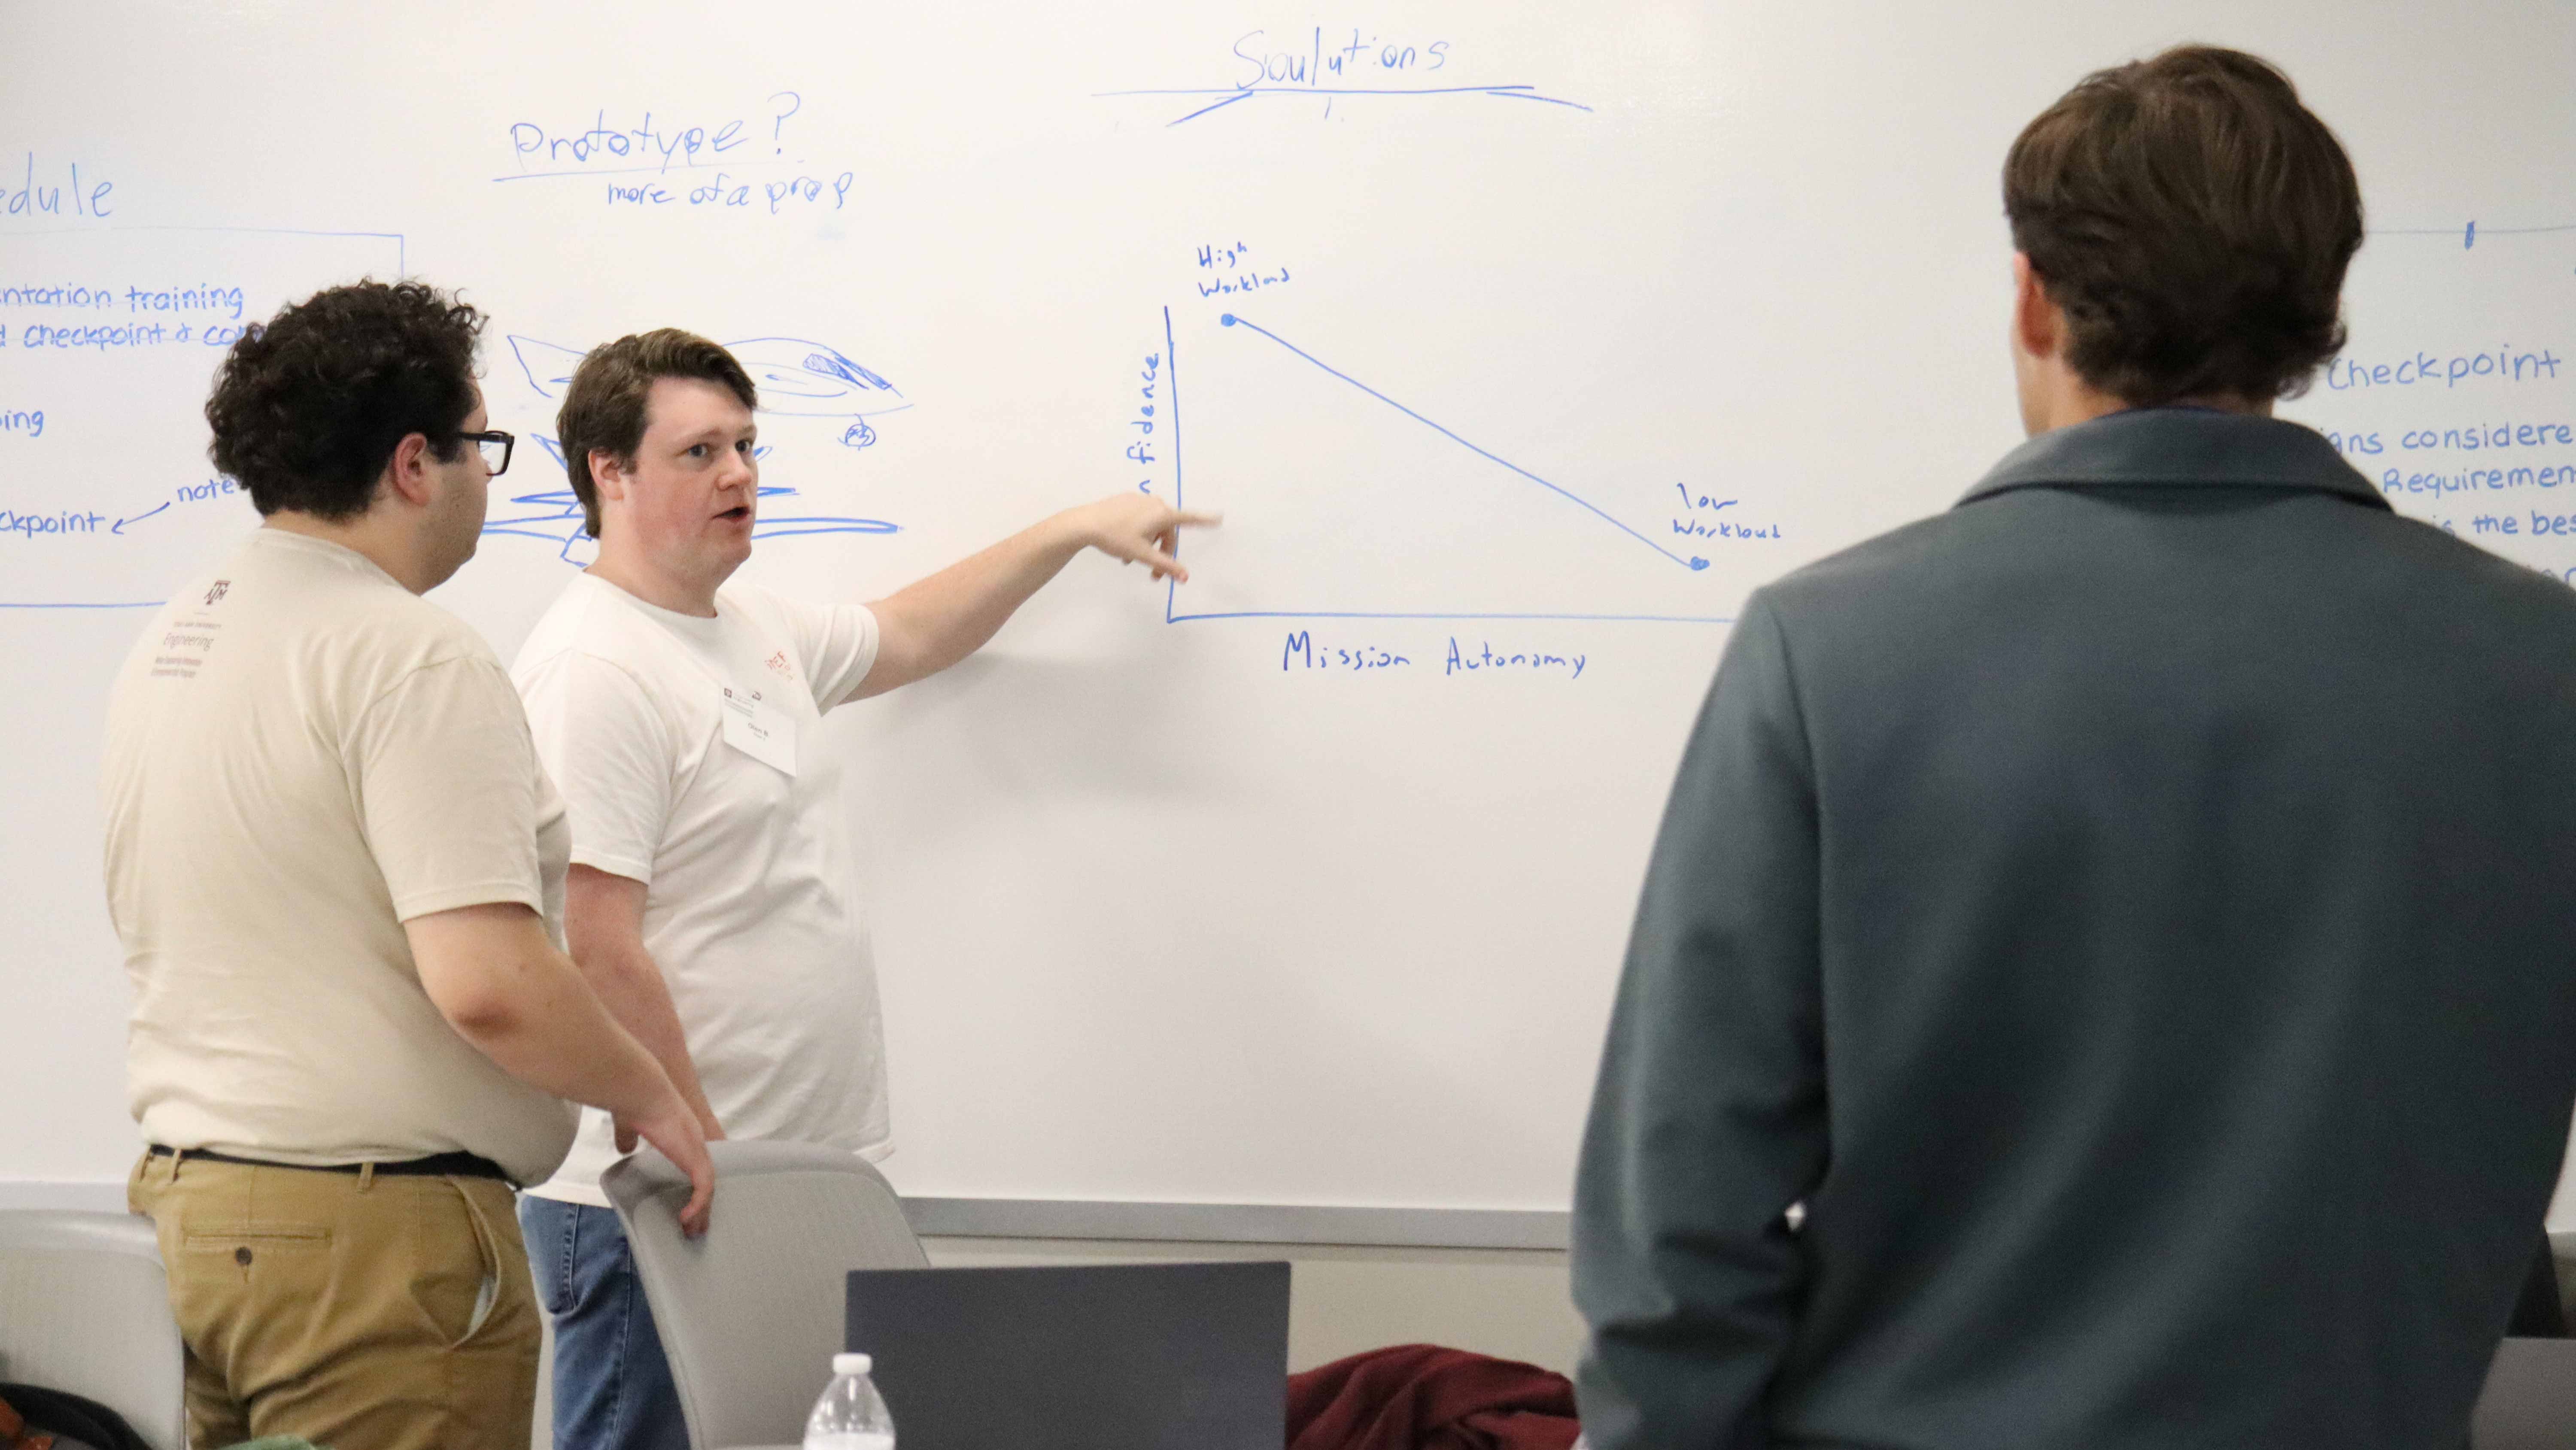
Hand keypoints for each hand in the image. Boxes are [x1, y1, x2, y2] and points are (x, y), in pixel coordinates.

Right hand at [614, 1095, 716, 1236]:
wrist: (642, 1092)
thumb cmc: (634, 1103)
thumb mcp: (629, 1125)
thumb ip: (628, 1138)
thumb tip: (624, 1148)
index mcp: (683, 1133)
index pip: (696, 1163)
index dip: (694, 1184)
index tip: (687, 1202)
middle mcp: (696, 1141)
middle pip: (706, 1179)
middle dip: (702, 1204)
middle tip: (695, 1226)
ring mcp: (698, 1149)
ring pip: (708, 1187)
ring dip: (701, 1210)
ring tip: (692, 1230)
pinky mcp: (695, 1158)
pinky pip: (703, 1189)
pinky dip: (697, 1206)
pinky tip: (686, 1219)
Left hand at [1065, 494, 1219, 582]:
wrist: (1085, 523)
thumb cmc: (1116, 538)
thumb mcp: (1143, 555)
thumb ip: (1166, 565)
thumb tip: (1185, 577)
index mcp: (1162, 514)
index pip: (1190, 519)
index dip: (1206, 521)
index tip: (1220, 518)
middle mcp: (1155, 503)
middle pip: (1167, 530)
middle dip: (1162, 552)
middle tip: (1154, 576)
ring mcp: (1139, 499)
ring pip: (1152, 526)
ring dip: (1148, 545)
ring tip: (1130, 561)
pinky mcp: (1126, 500)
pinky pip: (1140, 518)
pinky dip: (1138, 534)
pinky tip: (1124, 546)